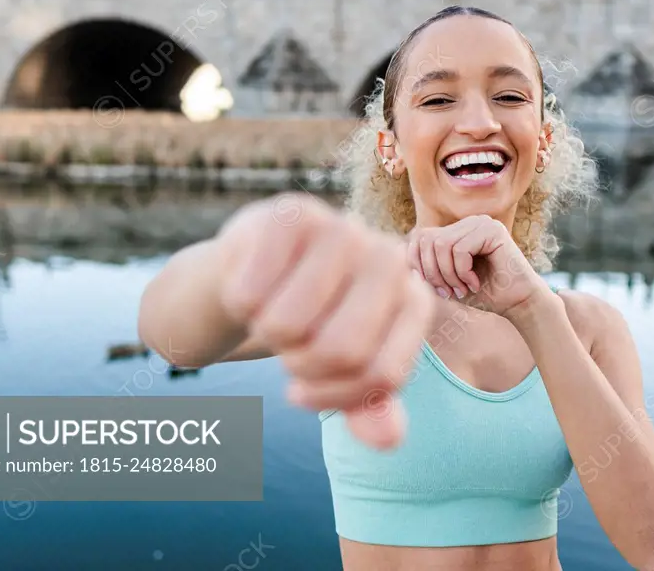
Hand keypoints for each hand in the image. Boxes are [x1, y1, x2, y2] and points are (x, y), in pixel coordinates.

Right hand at [217, 194, 436, 449]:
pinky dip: (240, 303)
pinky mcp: (292, 213)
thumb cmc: (312, 320)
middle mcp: (388, 258)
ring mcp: (343, 229)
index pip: (382, 375)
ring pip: (288, 324)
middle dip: (299, 366)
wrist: (259, 265)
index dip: (334, 398)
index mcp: (413, 299)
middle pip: (340, 350)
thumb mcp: (343, 366)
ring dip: (267, 332)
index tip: (304, 393)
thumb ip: (368, 404)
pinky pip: (251, 293)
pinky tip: (252, 285)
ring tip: (274, 312)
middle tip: (289, 349)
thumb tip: (388, 440)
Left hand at [405, 215, 545, 319]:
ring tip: (463, 289)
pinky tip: (475, 283)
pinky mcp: (492, 229)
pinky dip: (462, 272)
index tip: (436, 289)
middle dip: (432, 272)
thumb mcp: (446, 282)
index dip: (418, 265)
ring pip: (442, 245)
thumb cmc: (483, 295)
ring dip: (449, 275)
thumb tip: (396, 256)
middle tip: (449, 292)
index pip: (419, 237)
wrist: (518, 304)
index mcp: (455, 231)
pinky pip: (460, 248)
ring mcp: (480, 222)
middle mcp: (467, 222)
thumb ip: (424, 269)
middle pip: (427, 239)